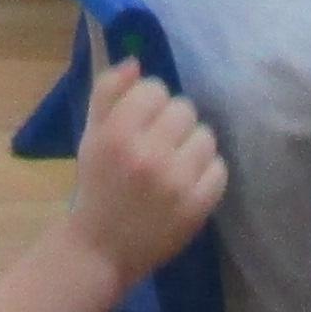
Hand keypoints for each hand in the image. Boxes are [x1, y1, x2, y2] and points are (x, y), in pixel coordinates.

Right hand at [68, 59, 225, 282]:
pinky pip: (219, 169)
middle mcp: (148, 154)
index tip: (142, 121)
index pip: (155, 89)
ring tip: (176, 162)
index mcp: (117, 134)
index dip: (149, 102)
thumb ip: (108, 93)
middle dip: (172, 123)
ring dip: (192, 146)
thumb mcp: (91, 135)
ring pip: (206, 136)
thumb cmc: (96, 186)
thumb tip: (136, 62)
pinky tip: (188, 182)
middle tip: (160, 143)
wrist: (101, 248)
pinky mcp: (197, 207)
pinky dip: (206, 172)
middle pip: (184, 109)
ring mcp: (176, 182)